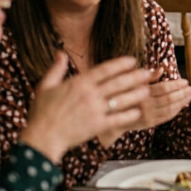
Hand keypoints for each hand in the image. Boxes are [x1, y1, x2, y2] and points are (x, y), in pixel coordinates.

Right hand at [20, 54, 151, 162]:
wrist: (42, 137)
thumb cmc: (42, 113)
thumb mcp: (45, 86)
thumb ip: (56, 69)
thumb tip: (61, 53)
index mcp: (78, 83)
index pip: (104, 69)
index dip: (120, 64)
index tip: (132, 60)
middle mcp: (89, 95)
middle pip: (118, 83)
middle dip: (135, 77)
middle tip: (148, 73)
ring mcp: (94, 110)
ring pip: (121, 99)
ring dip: (136, 94)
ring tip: (148, 90)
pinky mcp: (97, 126)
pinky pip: (117, 119)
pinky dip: (129, 115)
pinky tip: (138, 111)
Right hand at [97, 68, 190, 146]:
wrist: (111, 118)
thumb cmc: (122, 96)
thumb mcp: (132, 83)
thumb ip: (148, 77)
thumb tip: (161, 69)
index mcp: (141, 93)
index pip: (163, 88)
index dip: (176, 84)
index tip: (185, 80)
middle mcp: (145, 106)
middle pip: (169, 99)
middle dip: (182, 93)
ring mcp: (148, 116)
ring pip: (170, 109)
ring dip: (182, 101)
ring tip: (190, 95)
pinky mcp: (150, 124)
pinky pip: (166, 117)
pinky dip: (176, 110)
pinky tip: (182, 105)